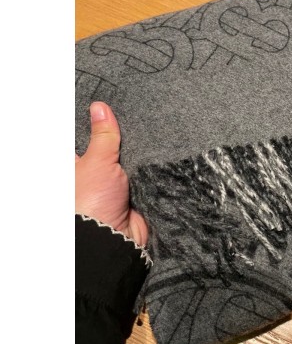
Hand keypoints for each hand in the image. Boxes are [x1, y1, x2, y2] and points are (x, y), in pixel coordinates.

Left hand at [75, 102, 147, 246]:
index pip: (85, 139)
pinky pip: (146, 176)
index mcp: (77, 166)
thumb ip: (103, 135)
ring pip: (130, 161)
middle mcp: (96, 175)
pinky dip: (152, 169)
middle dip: (123, 138)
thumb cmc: (91, 200)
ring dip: (140, 155)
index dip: (97, 125)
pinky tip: (163, 151)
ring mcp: (116, 185)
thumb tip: (99, 107)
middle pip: (111, 149)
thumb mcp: (96, 160)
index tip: (111, 106)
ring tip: (155, 129)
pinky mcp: (136, 195)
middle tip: (139, 114)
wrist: (113, 237)